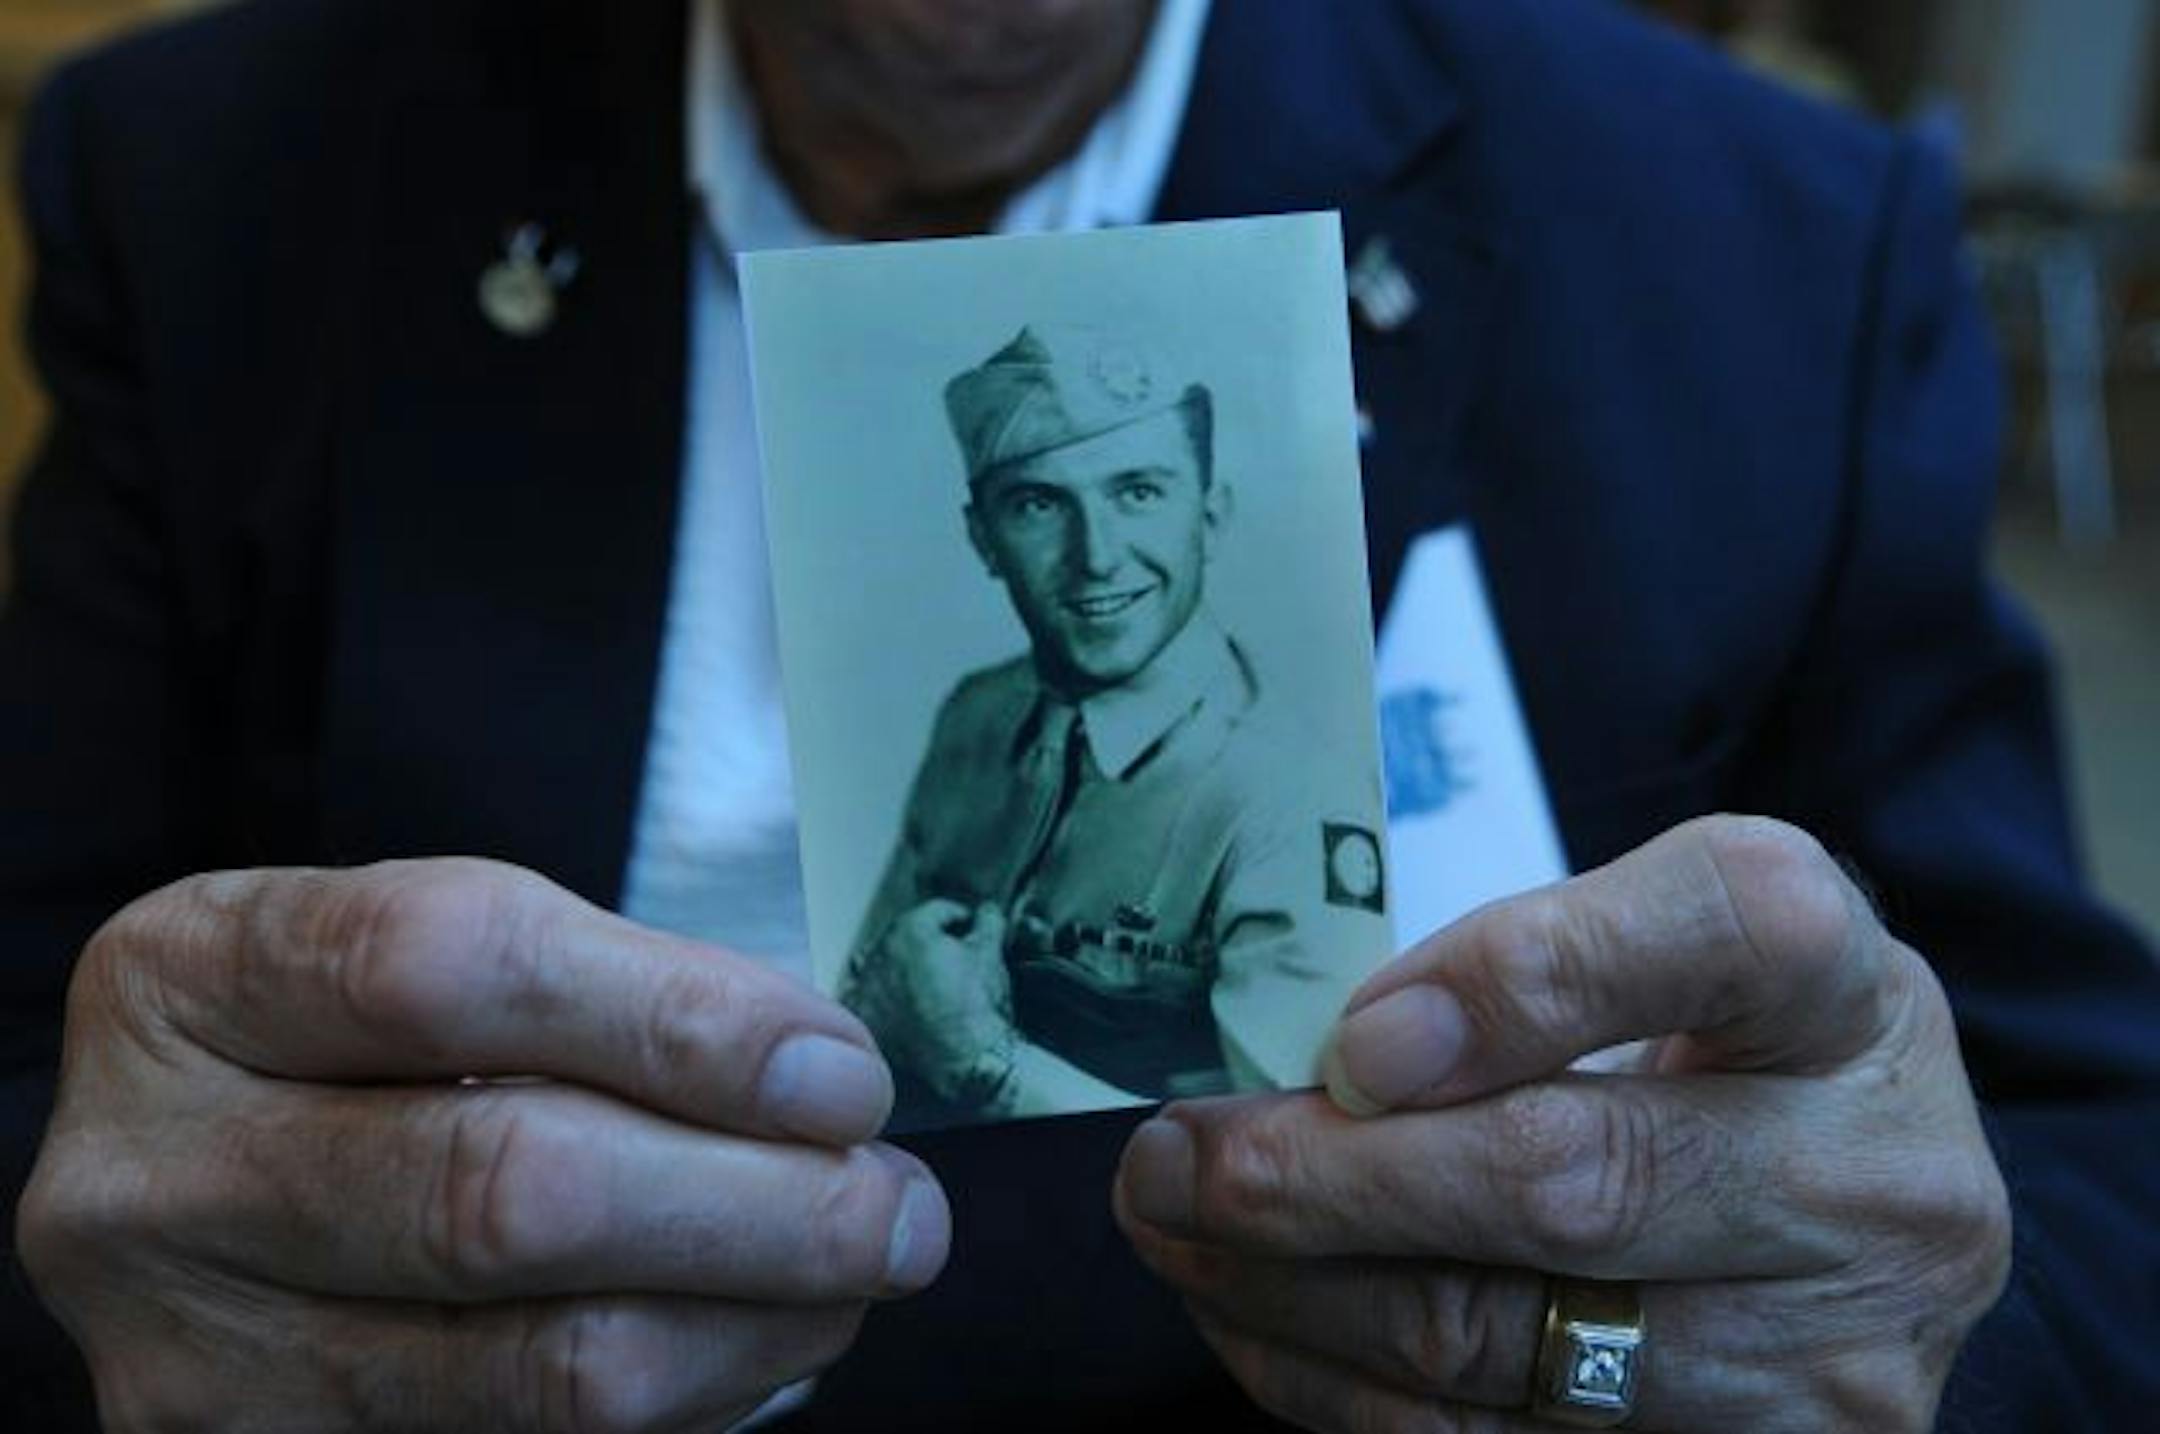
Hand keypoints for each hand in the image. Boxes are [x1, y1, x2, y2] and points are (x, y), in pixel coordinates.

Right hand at [16, 859, 951, 1431]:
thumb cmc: (351, 1043)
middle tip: (898, 1204)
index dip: (681, 1023)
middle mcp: (157, 1176)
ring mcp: (193, 1358)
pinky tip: (753, 1343)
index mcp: (194, 979)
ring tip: (856, 1270)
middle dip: (757, 1205)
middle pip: (501, 1195)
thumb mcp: (423, 954)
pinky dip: (687, 1404)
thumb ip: (607, 993)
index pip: (452, 968)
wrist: (192, 1188)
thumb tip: (824, 1090)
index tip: (841, 1073)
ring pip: (535, 1368)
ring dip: (751, 1324)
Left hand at [849, 900, 1014, 1103]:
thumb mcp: (990, 954)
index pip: (939, 912)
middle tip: (954, 963)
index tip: (974, 933)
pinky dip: (885, 1001)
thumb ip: (989, 922)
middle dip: (930, 946)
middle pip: (908, 937)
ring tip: (932, 989)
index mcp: (911, 928)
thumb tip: (987, 912)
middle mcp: (880, 952)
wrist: (967, 1062)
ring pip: (887, 966)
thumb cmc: (978, 1005)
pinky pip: (869, 999)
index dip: (963, 921)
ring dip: (905, 971)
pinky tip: (908, 1011)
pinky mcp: (862, 1019)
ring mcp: (866, 986)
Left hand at [1114, 817, 2011, 1432]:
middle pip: (1575, 1184)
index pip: (1719, 927)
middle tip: (1175, 1156)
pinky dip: (1339, 1387)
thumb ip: (1530, 965)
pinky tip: (1254, 1315)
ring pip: (1506, 1345)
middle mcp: (1872, 1189)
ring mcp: (1824, 1368)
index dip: (1522, 982)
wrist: (1866, 1210)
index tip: (1355, 1040)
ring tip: (1175, 1226)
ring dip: (1296, 1293)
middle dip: (1331, 1178)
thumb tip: (1341, 1068)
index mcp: (1851, 996)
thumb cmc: (1734, 1046)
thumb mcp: (1672, 945)